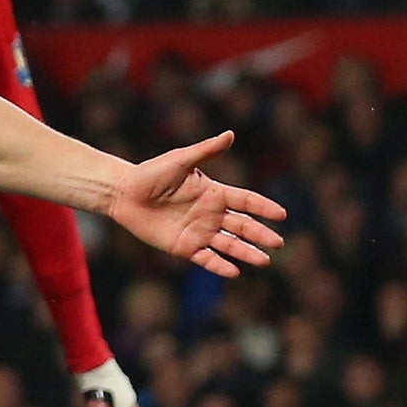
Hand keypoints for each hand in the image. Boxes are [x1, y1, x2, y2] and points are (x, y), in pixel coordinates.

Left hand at [107, 132, 284, 276]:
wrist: (124, 194)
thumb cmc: (150, 173)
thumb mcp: (180, 160)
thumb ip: (206, 151)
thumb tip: (230, 134)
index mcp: (214, 193)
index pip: (246, 201)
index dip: (264, 207)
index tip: (282, 215)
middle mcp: (211, 214)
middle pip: (242, 226)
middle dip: (261, 235)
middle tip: (279, 243)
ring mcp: (199, 232)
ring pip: (229, 245)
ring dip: (247, 253)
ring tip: (264, 261)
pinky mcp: (184, 247)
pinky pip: (206, 259)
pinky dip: (220, 266)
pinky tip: (234, 272)